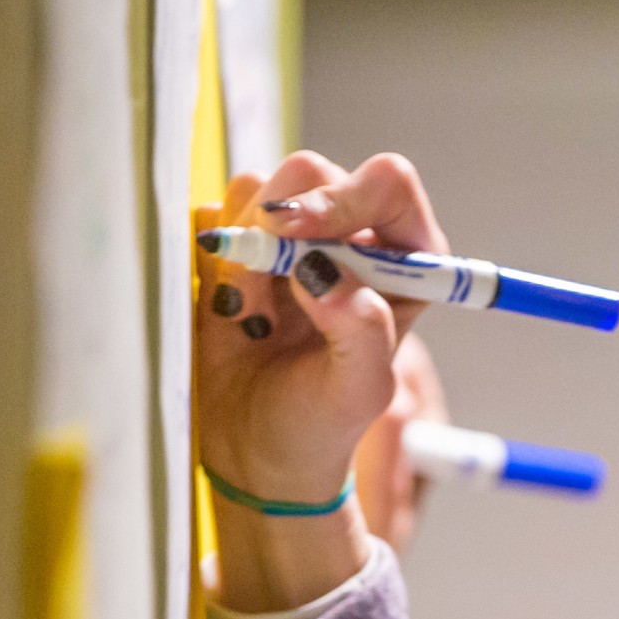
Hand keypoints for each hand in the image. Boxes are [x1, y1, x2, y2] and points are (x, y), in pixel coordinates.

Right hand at [193, 150, 446, 610]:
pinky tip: (229, 310)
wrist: (256, 446)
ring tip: (253, 316)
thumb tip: (326, 270)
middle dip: (278, 223)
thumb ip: (361, 330)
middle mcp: (352, 234)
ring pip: (257, 189)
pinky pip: (214, 216)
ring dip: (244, 250)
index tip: (297, 231)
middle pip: (311, 172)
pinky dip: (213, 257)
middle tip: (257, 287)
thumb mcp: (356, 392)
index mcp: (404, 258)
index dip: (342, 196)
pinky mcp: (239, 243)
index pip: (386, 185)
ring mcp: (292, 235)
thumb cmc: (321, 423)